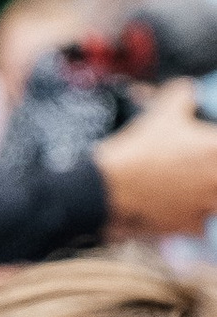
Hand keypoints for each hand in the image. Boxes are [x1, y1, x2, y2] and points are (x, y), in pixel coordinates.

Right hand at [95, 81, 216, 237]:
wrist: (110, 187)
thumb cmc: (139, 148)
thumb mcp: (163, 109)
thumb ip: (184, 94)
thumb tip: (189, 91)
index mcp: (216, 148)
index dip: (210, 145)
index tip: (204, 146)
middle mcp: (216, 179)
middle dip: (210, 170)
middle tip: (196, 165)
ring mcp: (204, 205)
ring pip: (216, 202)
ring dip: (208, 195)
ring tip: (192, 187)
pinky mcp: (188, 225)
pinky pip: (202, 225)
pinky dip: (195, 218)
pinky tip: (182, 208)